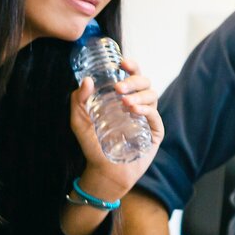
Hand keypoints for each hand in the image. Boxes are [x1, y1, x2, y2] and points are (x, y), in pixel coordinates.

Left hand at [69, 56, 163, 200]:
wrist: (104, 172)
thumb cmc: (93, 146)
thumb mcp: (79, 121)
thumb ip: (79, 100)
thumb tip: (87, 80)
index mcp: (123, 97)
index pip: (132, 76)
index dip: (131, 66)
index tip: (122, 62)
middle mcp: (138, 104)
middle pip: (145, 82)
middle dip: (134, 80)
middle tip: (119, 88)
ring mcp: (148, 118)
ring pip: (152, 95)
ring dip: (140, 95)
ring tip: (125, 103)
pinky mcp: (155, 132)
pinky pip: (155, 116)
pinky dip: (146, 110)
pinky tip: (134, 111)